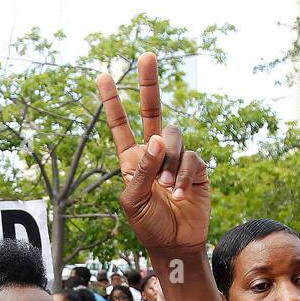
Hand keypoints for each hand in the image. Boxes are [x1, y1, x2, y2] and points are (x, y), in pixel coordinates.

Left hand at [98, 53, 209, 252]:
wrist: (175, 244)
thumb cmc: (149, 225)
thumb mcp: (134, 200)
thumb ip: (142, 170)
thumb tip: (156, 139)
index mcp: (132, 159)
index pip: (120, 125)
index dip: (112, 101)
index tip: (103, 75)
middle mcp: (154, 152)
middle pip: (151, 110)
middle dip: (148, 83)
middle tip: (145, 56)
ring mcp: (176, 158)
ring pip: (174, 136)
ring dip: (169, 161)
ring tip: (166, 187)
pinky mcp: (197, 167)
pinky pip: (191, 158)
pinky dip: (184, 175)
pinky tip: (180, 194)